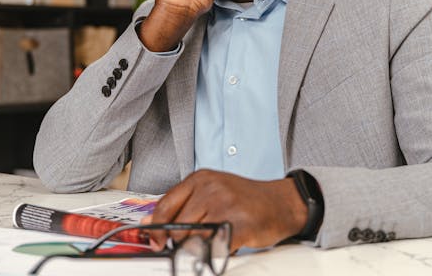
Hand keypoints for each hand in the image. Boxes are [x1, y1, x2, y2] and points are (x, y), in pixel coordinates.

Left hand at [142, 169, 307, 251]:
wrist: (280, 203)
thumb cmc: (244, 199)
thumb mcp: (211, 192)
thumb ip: (181, 204)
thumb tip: (150, 222)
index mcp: (201, 179)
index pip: (165, 205)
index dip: (156, 228)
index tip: (155, 241)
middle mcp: (211, 189)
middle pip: (177, 226)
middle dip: (182, 240)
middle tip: (197, 240)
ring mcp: (225, 206)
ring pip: (193, 239)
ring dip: (200, 247)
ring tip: (215, 238)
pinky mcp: (238, 225)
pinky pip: (213, 247)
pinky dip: (215, 252)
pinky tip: (226, 243)